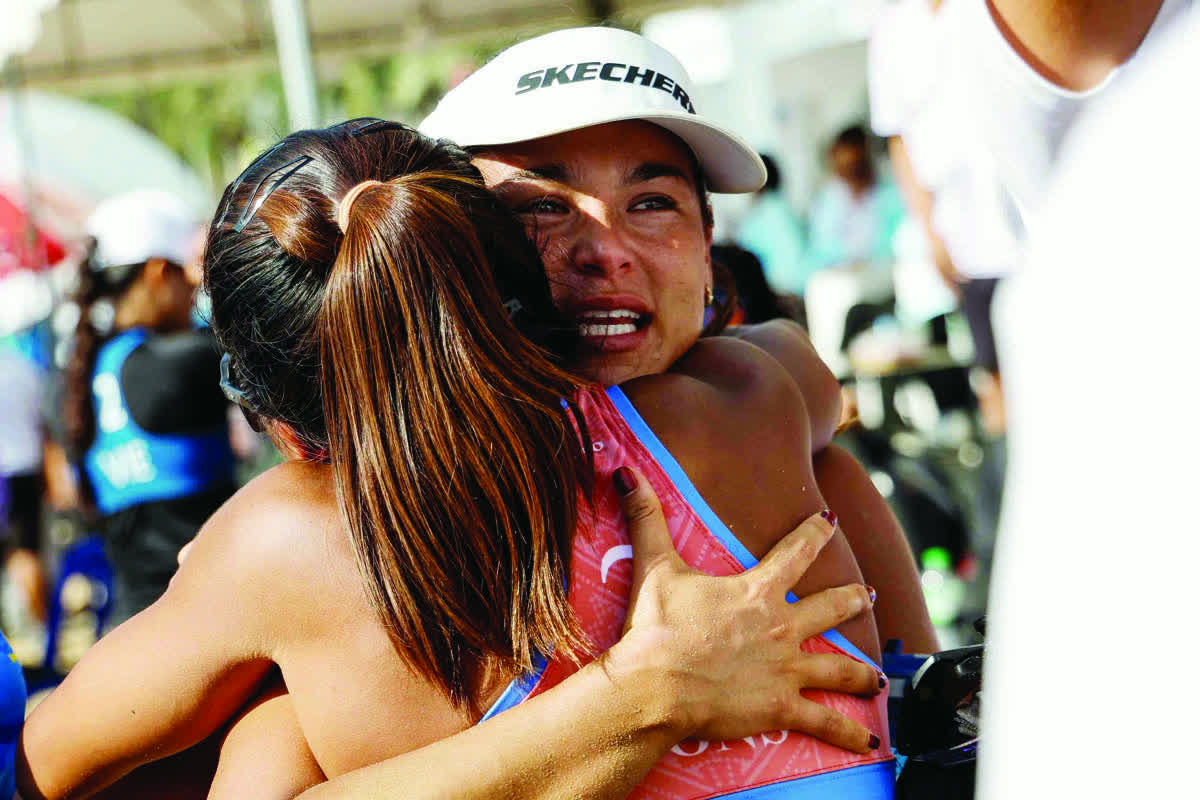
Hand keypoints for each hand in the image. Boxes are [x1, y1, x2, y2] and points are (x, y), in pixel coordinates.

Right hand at [604, 465, 881, 753]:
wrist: (657, 686)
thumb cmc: (656, 628)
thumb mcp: (654, 567)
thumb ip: (646, 518)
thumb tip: (626, 472)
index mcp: (756, 592)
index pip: (796, 551)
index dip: (815, 533)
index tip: (830, 521)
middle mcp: (781, 628)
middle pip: (831, 608)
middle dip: (853, 600)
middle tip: (870, 595)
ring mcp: (786, 669)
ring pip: (839, 669)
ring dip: (862, 674)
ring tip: (878, 679)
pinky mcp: (782, 708)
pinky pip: (825, 723)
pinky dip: (849, 735)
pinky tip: (870, 744)